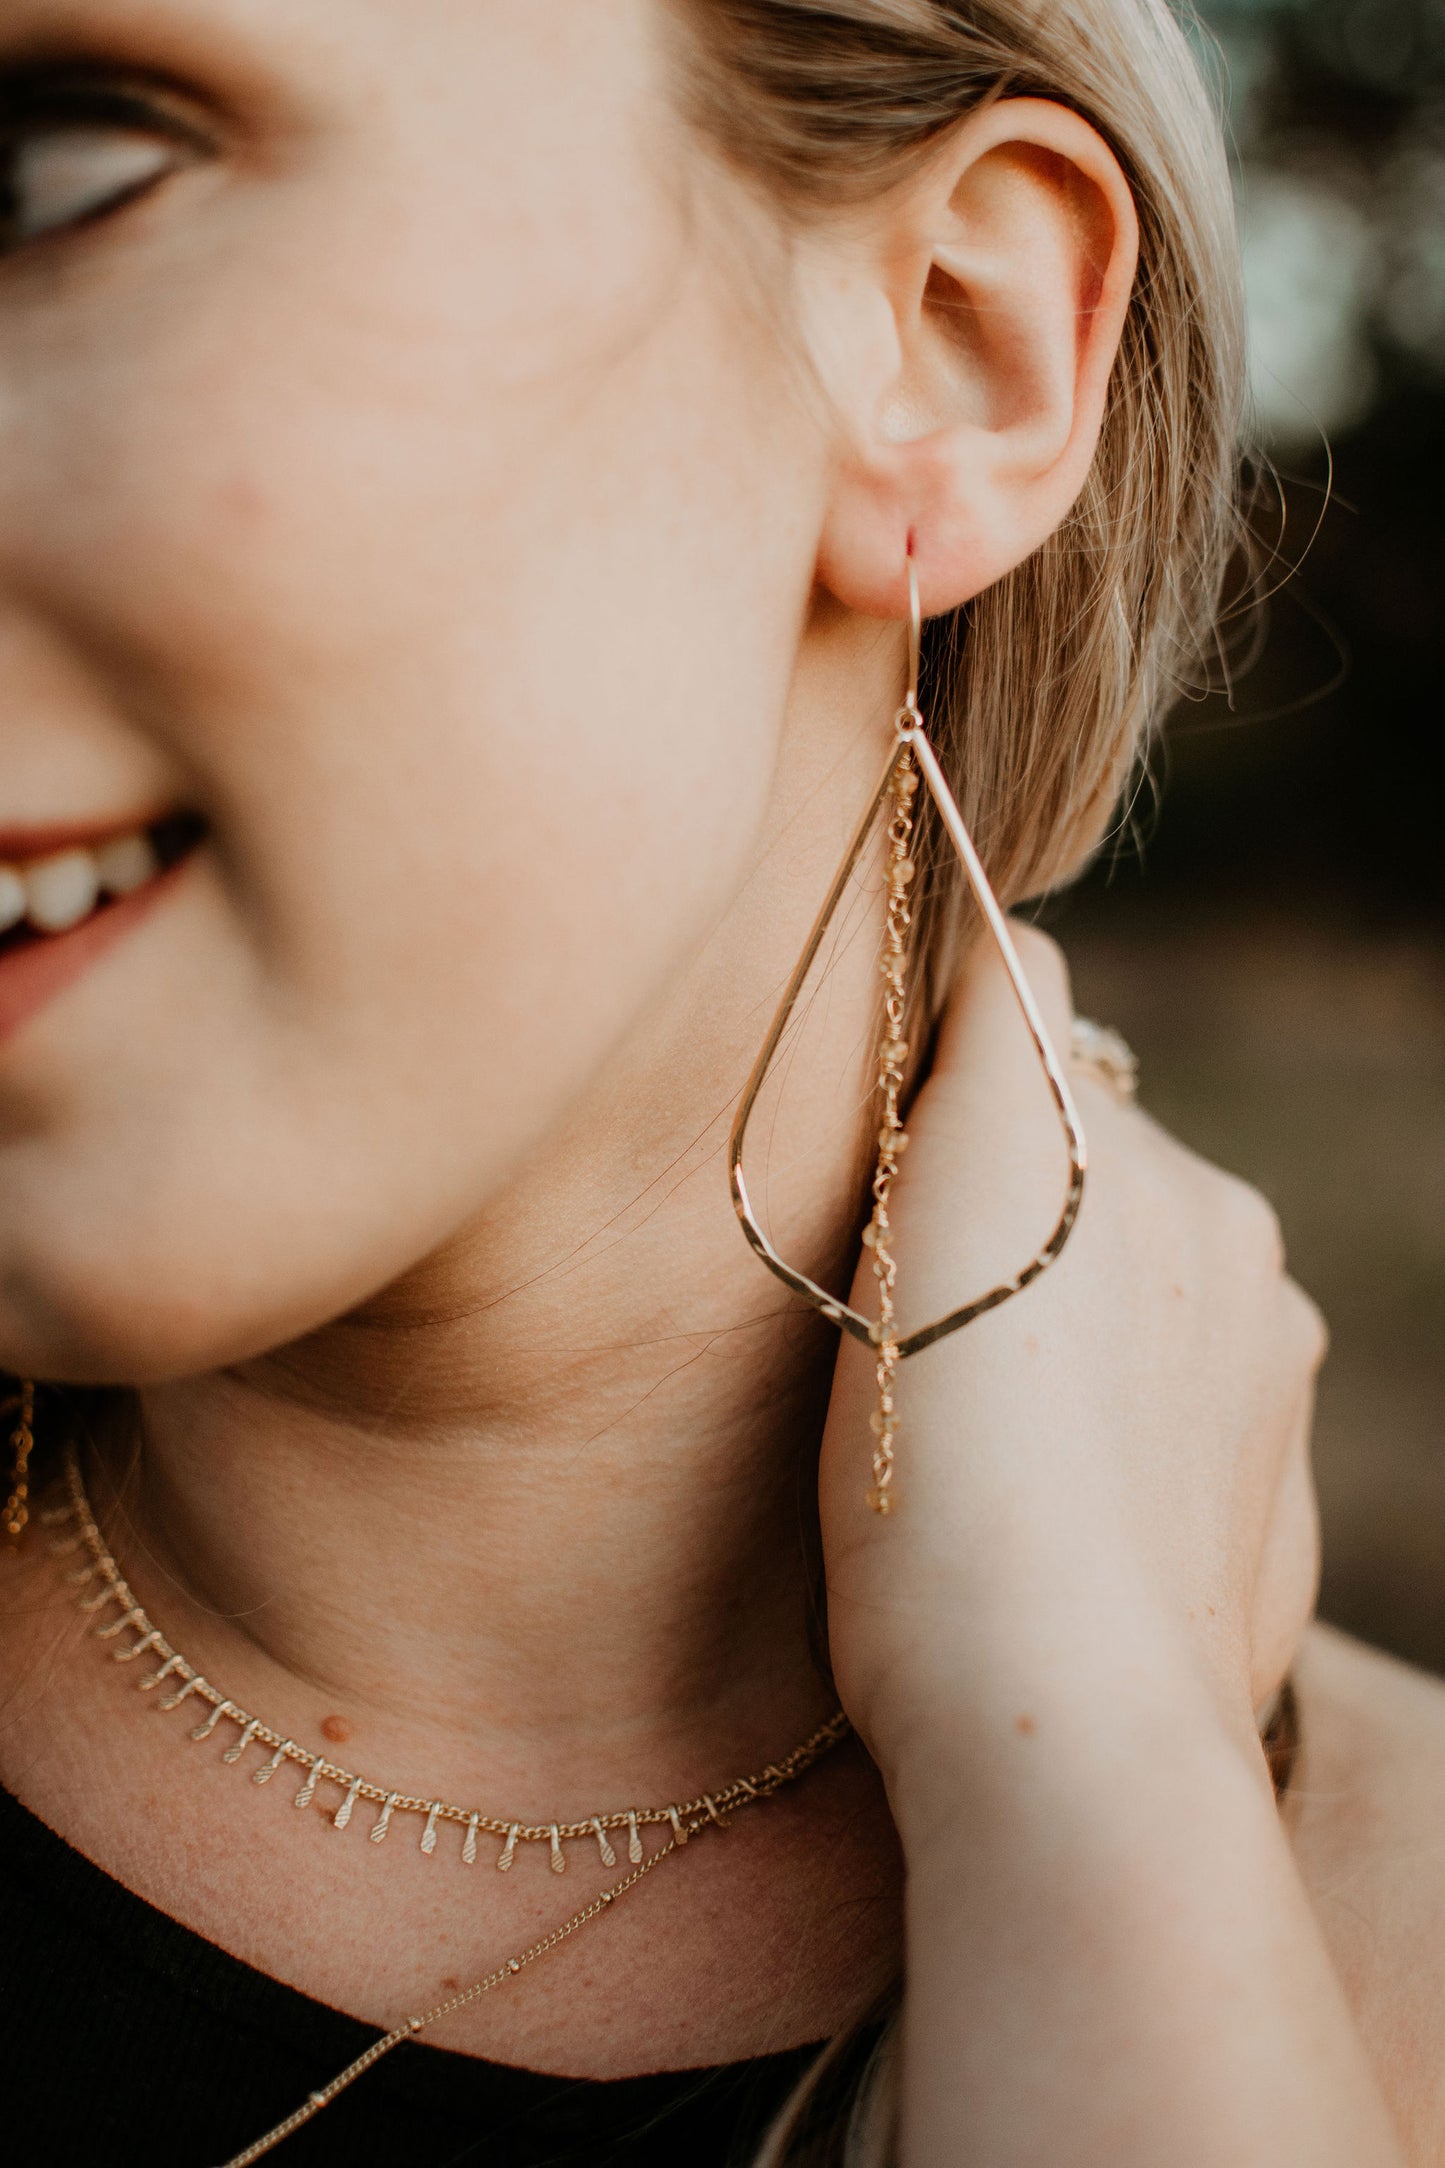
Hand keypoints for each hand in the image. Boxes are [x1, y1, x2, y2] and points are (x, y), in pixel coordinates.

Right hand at [819, 926, 1323, 1781]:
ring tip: (962, 1448)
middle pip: (1107, 1214)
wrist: (1050, 1723)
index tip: (889, 1206)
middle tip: (906, 1335)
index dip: (957, 1130)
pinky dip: (1111, 1477)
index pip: (1060, 1094)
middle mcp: (1259, 1300)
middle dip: (1021, 1242)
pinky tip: (1036, 1535)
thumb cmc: (953, 1457)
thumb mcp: (957, 1183)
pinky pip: (1168, 1475)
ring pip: (1144, 1344)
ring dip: (1068, 1359)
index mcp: (1190, 1202)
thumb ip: (1005, 1025)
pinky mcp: (1259, 1568)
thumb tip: (1020, 939)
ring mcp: (1268, 1443)